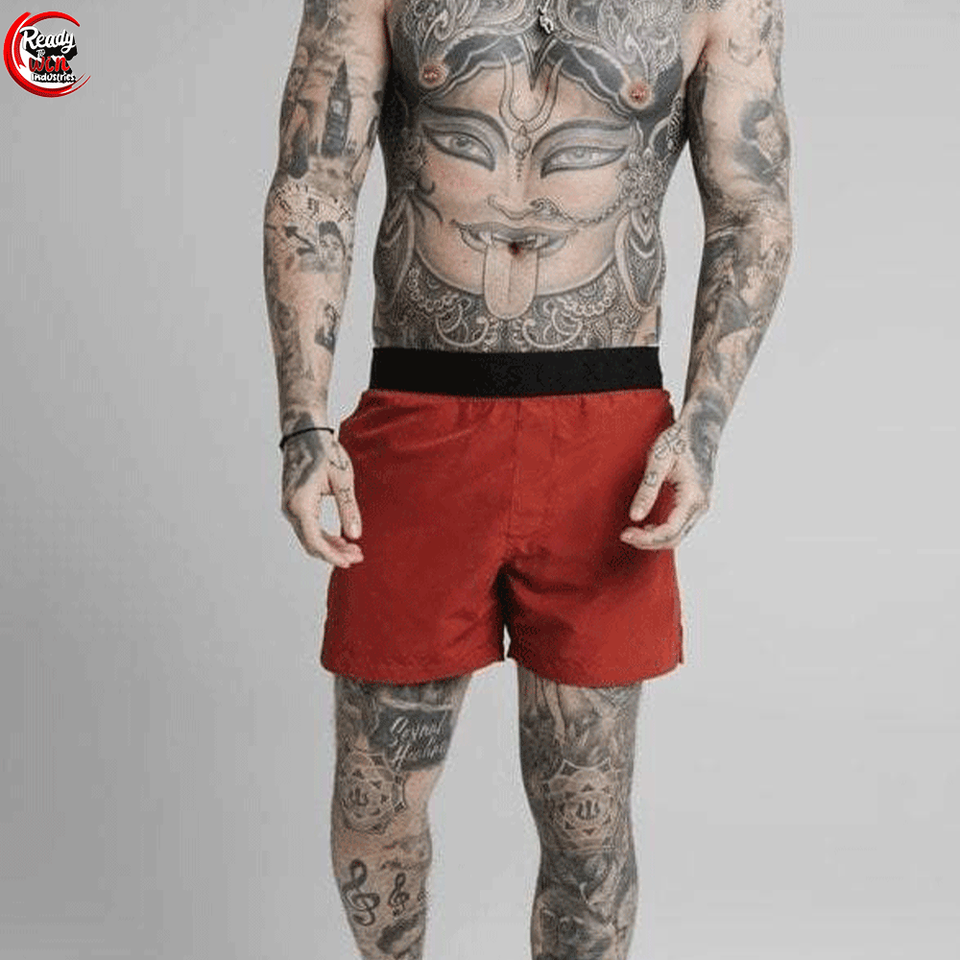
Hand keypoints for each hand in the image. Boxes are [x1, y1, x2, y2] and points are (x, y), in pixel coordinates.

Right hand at [281, 428, 362, 566]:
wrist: (304, 432)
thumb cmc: (325, 451)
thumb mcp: (342, 479)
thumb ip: (348, 508)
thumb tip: (355, 536)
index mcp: (300, 503)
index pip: (314, 540)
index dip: (332, 555)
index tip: (350, 562)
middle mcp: (290, 508)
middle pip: (310, 543)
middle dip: (334, 553)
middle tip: (358, 556)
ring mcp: (290, 507)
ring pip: (308, 537)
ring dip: (329, 546)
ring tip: (353, 549)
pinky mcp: (294, 504)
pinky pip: (307, 527)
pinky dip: (323, 535)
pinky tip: (341, 537)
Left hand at [620, 421, 711, 550]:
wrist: (701, 428)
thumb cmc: (679, 440)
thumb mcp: (658, 461)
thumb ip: (647, 490)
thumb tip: (634, 517)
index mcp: (693, 495)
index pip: (670, 531)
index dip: (646, 538)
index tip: (625, 534)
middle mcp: (701, 505)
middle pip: (674, 538)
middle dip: (648, 541)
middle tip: (625, 535)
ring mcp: (702, 506)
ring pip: (679, 535)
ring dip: (655, 538)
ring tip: (632, 532)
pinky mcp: (697, 504)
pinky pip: (681, 526)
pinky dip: (663, 531)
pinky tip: (647, 525)